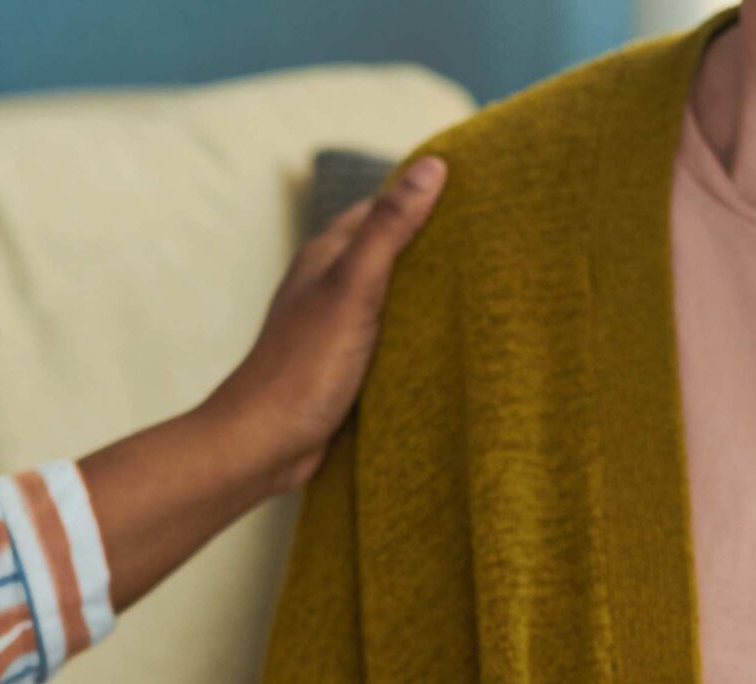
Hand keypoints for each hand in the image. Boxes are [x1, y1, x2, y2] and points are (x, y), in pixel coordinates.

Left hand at [204, 156, 450, 493]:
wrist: (265, 444)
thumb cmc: (304, 366)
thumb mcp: (354, 288)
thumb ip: (389, 229)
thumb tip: (432, 167)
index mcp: (326, 256)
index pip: (380, 208)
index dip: (421, 197)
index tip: (473, 193)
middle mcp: (328, 285)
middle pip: (387, 251)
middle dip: (430, 246)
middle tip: (489, 243)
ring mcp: (335, 326)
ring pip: (389, 297)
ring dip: (424, 294)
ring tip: (481, 288)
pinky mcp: (344, 365)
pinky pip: (387, 338)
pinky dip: (414, 334)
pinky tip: (445, 342)